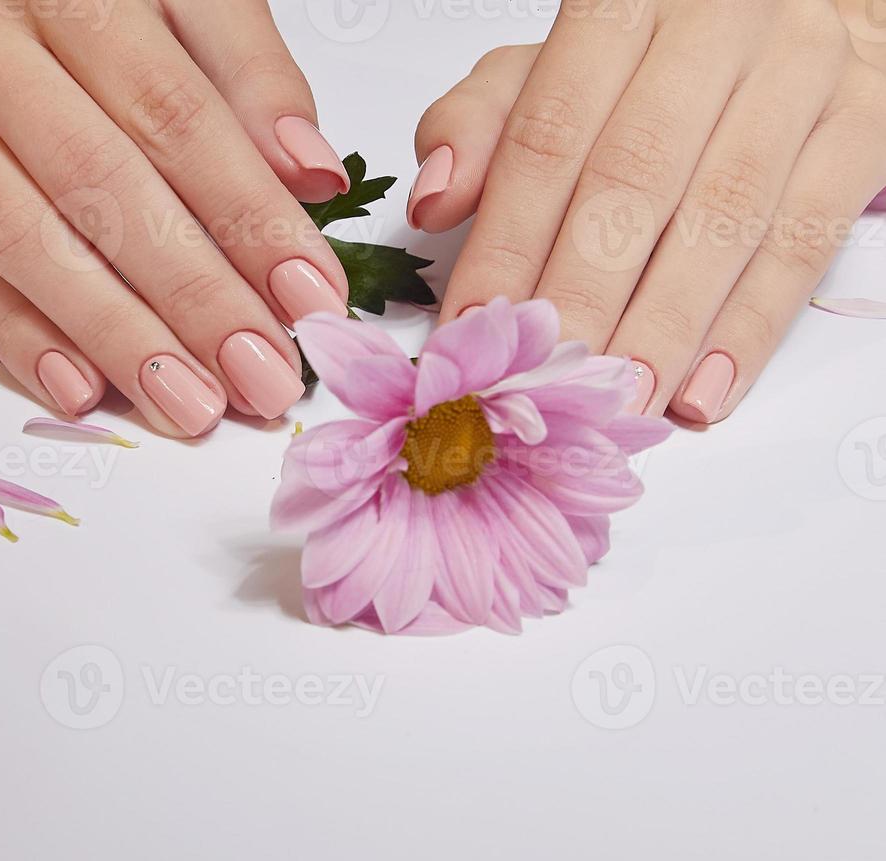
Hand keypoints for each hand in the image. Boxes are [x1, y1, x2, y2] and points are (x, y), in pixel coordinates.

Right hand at [0, 0, 351, 435]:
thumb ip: (252, 73)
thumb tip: (311, 176)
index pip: (174, 116)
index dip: (247, 214)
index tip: (310, 297)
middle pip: (98, 186)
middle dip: (191, 295)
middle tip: (261, 376)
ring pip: (23, 240)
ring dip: (112, 335)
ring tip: (189, 405)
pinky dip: (19, 339)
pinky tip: (83, 392)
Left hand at [411, 0, 885, 422]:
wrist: (802, 6)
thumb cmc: (654, 59)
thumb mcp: (549, 69)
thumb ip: (481, 124)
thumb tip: (434, 200)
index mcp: (623, 6)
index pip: (549, 137)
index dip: (506, 242)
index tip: (474, 329)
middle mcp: (715, 27)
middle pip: (635, 181)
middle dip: (583, 296)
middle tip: (546, 382)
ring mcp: (800, 72)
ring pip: (724, 216)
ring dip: (664, 328)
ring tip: (619, 404)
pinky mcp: (864, 122)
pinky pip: (806, 238)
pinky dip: (750, 329)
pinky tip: (702, 391)